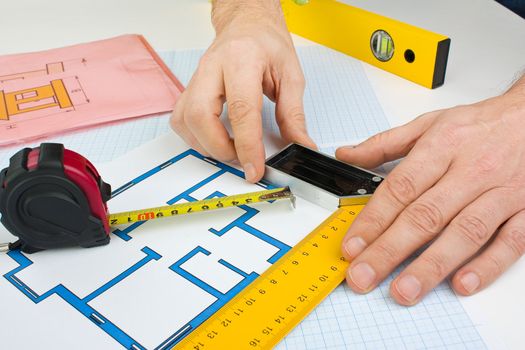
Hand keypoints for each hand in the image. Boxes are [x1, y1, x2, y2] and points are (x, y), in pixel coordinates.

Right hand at [171, 0, 314, 182]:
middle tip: (241, 158)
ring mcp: (196, 77)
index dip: (247, 145)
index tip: (254, 168)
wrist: (246, 24)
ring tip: (231, 149)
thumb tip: (299, 144)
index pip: (241, 109)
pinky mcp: (189, 88)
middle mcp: (212, 67)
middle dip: (219, 148)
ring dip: (206, 145)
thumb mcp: (290, 74)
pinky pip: (180, 119)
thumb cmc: (266, 43)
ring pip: (185, 120)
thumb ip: (293, 113)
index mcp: (242, 59)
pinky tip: (214, 139)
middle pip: (200, 116)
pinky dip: (195, 137)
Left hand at [336, 80, 524, 304]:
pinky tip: (461, 284)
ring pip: (464, 232)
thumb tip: (347, 155)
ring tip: (403, 290)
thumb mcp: (429, 124)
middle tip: (363, 276)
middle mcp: (471, 170)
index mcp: (442, 147)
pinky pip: (510, 241)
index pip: (400, 188)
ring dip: (431, 265)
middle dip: (389, 250)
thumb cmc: (481, 125)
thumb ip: (384, 143)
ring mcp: (502, 192)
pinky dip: (487, 264)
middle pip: (425, 216)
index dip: (373, 220)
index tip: (352, 246)